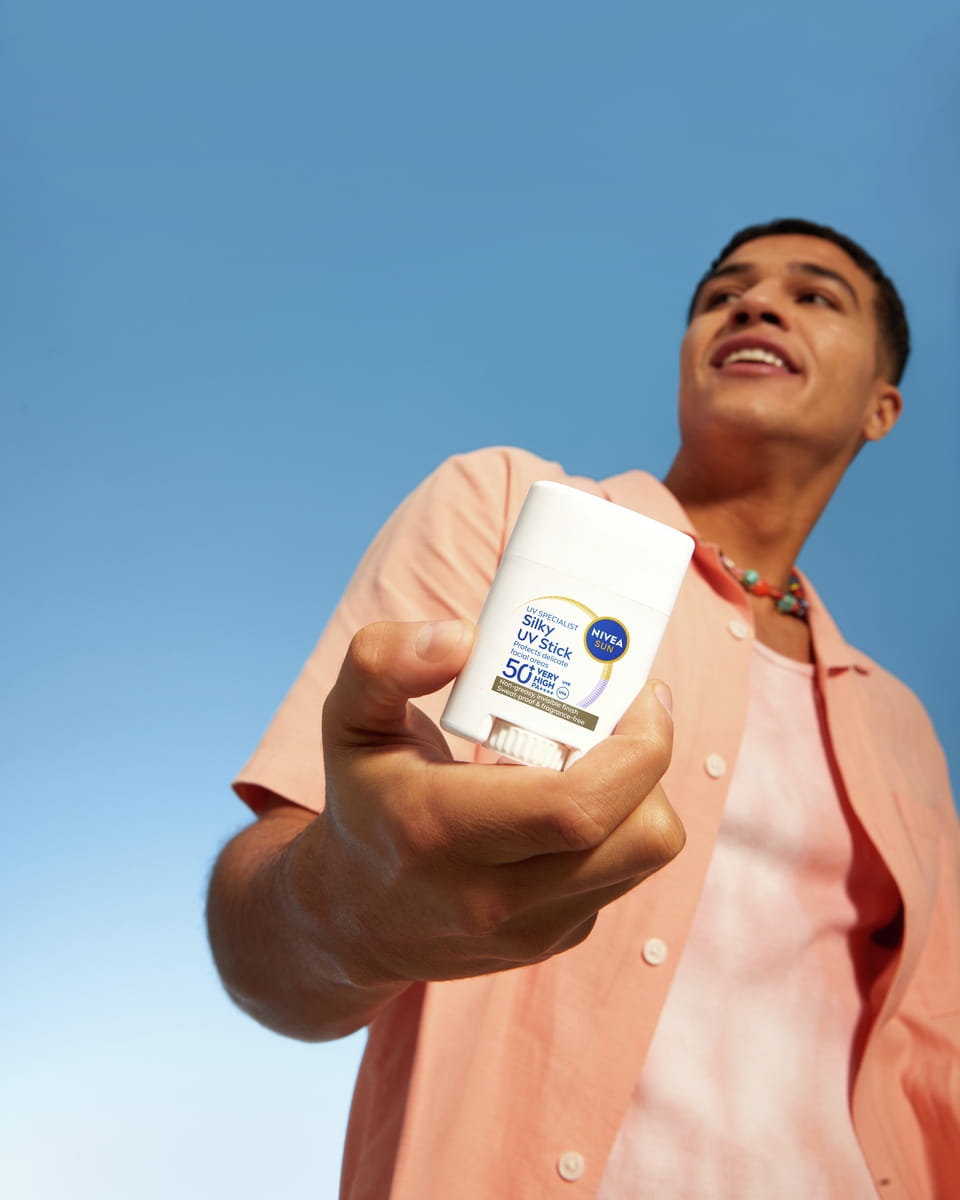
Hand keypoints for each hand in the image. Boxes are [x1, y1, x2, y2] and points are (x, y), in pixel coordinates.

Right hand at [285, 618, 683, 988]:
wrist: (353, 920)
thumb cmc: (364, 802)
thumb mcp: (349, 719)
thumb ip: (384, 662)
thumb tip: (465, 638)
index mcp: (441, 831)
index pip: (580, 805)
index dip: (639, 744)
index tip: (637, 691)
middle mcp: (491, 896)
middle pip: (639, 836)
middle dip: (651, 761)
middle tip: (624, 713)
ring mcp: (530, 930)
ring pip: (644, 857)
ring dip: (640, 794)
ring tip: (598, 753)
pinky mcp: (554, 941)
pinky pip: (623, 876)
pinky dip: (617, 828)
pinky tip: (570, 798)